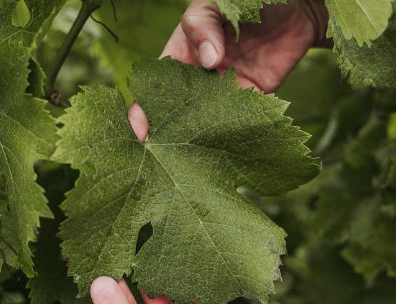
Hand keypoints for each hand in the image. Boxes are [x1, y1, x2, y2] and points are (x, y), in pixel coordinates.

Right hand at [128, 0, 328, 142]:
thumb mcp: (213, 4)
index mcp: (181, 57)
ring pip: (206, 120)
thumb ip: (204, 25)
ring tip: (192, 158)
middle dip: (169, 134)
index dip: (143, 111)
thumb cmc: (244, 1)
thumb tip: (209, 60)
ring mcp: (224, 91)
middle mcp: (199, 79)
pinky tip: (227, 144)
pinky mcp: (251, 97)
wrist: (294, 8)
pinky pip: (239, 117)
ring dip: (200, 137)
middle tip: (164, 156)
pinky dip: (233, 130)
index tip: (139, 133)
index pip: (155, 88)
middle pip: (177, 112)